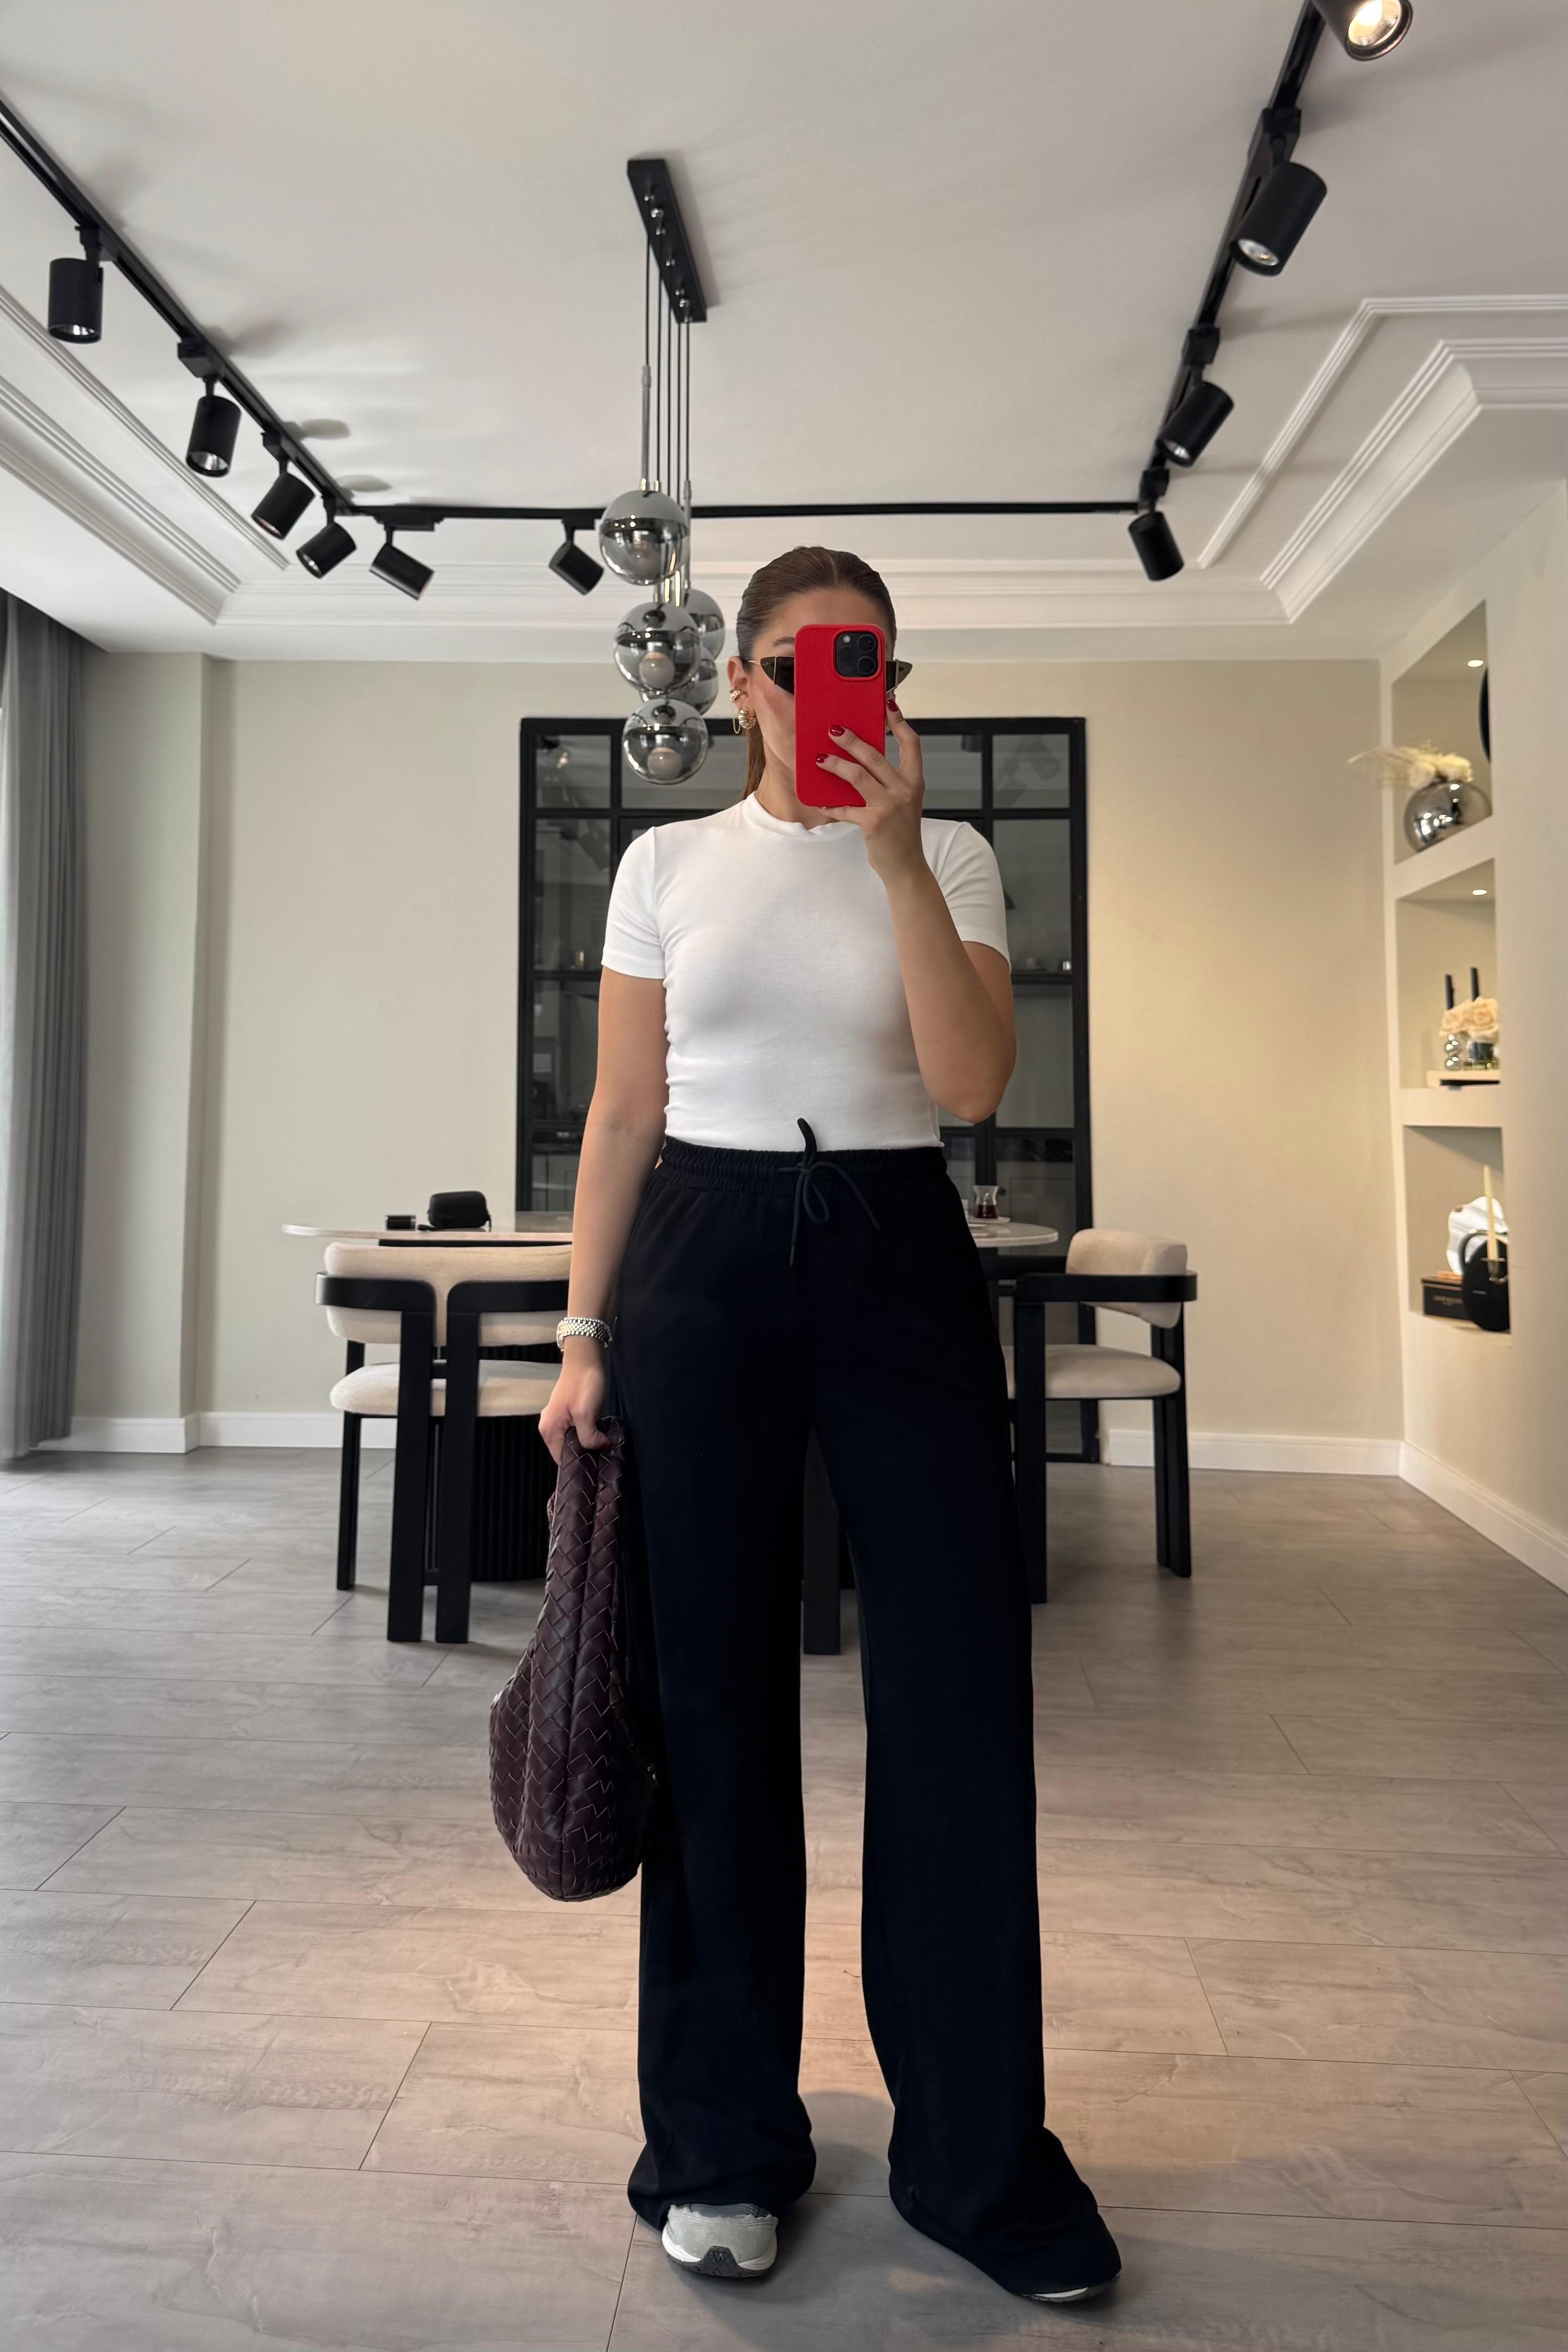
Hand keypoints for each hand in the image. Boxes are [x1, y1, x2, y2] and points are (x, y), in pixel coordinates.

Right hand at [539, 1343, 608, 1461]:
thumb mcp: (585, 1413)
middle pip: (567, 1451)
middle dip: (584, 1456)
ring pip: (574, 1441)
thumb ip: (589, 1437)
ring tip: (604, 1449)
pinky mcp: (569, 1413)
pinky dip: (588, 1435)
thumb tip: (600, 1448)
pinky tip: (601, 1437)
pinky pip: (578, 1432)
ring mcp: (559, 1419)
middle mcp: (550, 1427)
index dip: (578, 1465)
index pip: (561, 1460)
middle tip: (603, 1459)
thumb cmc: (583, 1383)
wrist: (586, 1357)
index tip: (595, 1469)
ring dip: (588, 1445)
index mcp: (549, 1430)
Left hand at [813, 696, 925, 880]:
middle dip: (852, 740)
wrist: (906, 866)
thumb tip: (860, 760)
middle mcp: (904, 790)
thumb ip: (888, 782)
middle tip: (834, 730)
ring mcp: (889, 806)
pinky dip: (830, 805)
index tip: (888, 706)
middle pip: (875, 755)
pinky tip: (820, 802)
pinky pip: (845, 808)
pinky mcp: (873, 822)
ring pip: (857, 775)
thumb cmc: (901, 833)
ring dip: (835, 765)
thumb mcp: (903, 802)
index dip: (899, 723)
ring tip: (820, 759)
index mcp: (914, 781)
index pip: (911, 744)